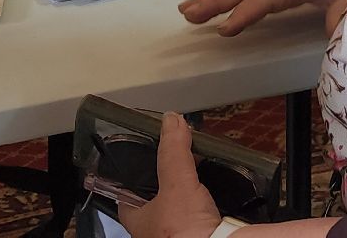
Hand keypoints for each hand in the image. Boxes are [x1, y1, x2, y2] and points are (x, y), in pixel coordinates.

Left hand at [120, 113, 221, 237]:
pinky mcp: (202, 236)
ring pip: (180, 211)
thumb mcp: (177, 184)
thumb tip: (171, 120)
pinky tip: (219, 197)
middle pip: (157, 202)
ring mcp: (179, 236)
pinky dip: (210, 207)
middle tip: (182, 164)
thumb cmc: (184, 232)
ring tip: (203, 175)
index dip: (134, 180)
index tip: (142, 162)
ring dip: (191, 196)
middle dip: (168, 184)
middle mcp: (154, 233)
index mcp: (138, 223)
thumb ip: (173, 153)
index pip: (127, 199)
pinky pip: (202, 219)